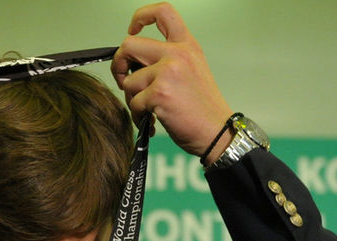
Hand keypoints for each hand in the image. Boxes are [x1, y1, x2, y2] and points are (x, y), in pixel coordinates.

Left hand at [112, 2, 233, 162]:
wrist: (217, 132)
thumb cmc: (203, 108)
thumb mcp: (192, 71)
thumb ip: (167, 59)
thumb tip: (134, 63)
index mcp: (186, 46)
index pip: (163, 12)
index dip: (141, 17)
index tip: (133, 30)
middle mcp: (177, 54)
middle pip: (129, 45)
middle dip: (119, 65)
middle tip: (125, 80)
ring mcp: (167, 72)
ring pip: (128, 80)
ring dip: (132, 98)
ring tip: (147, 109)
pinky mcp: (159, 93)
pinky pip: (134, 102)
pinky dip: (139, 115)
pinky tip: (152, 120)